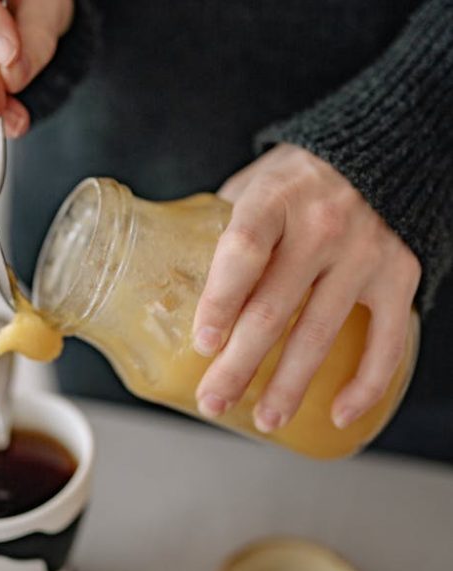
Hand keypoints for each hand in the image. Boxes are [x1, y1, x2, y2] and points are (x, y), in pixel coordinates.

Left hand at [192, 144, 420, 431]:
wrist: (384, 150)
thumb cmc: (301, 177)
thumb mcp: (256, 183)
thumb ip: (222, 226)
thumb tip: (171, 279)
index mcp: (275, 199)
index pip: (243, 250)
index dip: (221, 300)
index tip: (203, 344)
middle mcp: (323, 226)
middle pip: (273, 308)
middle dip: (239, 364)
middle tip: (213, 400)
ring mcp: (364, 254)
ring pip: (320, 333)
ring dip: (289, 386)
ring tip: (266, 420)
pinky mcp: (400, 276)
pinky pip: (386, 342)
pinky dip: (364, 385)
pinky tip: (338, 413)